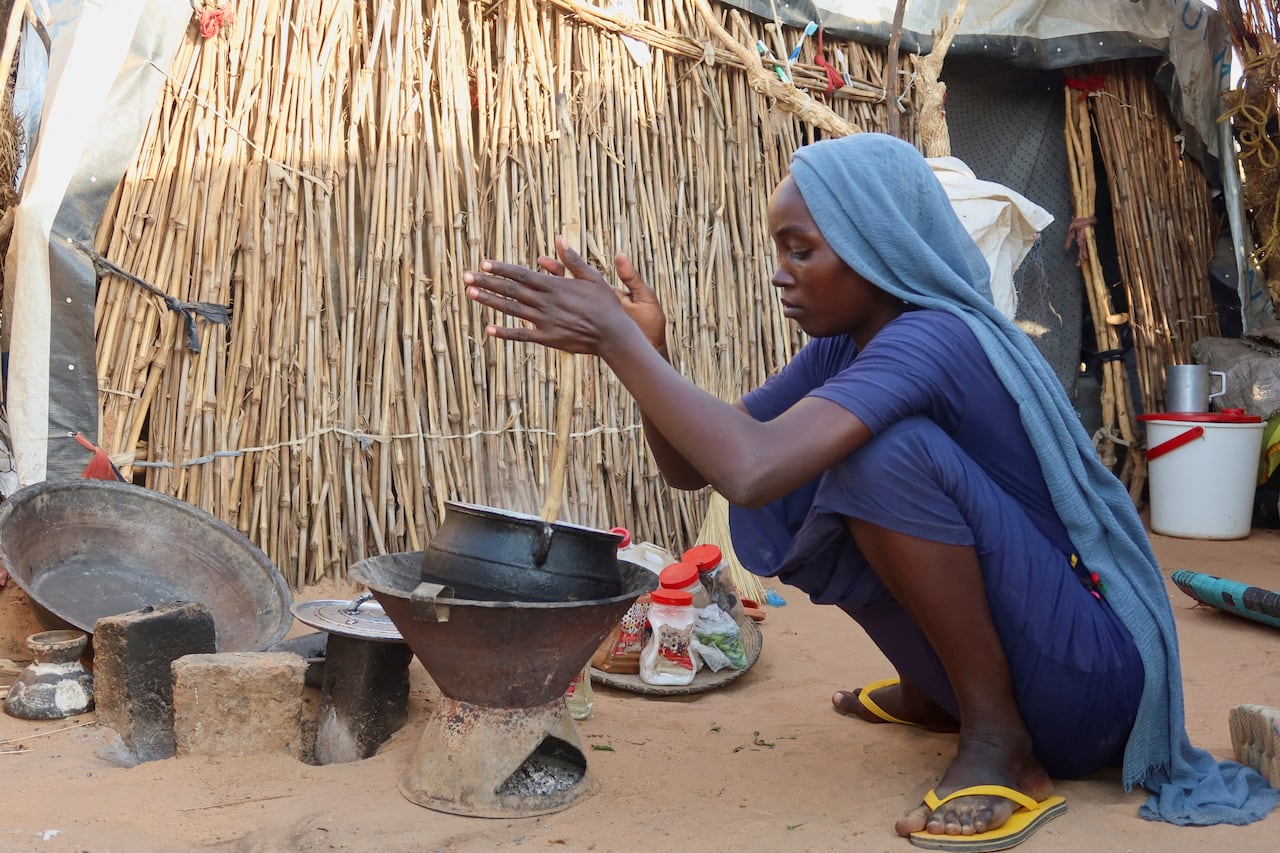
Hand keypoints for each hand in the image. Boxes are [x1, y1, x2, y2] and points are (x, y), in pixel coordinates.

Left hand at [464, 236, 666, 354]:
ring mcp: (544, 321)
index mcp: (554, 286)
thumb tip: (559, 239)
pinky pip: (522, 335)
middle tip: (465, 276)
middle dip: (487, 282)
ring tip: (470, 294)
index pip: (522, 274)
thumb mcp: (592, 277)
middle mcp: (545, 302)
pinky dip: (505, 333)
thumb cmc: (605, 304)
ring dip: (489, 301)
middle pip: (510, 290)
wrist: (613, 334)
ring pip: (511, 310)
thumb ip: (572, 260)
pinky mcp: (547, 338)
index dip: (501, 268)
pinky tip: (488, 329)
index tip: (483, 263)